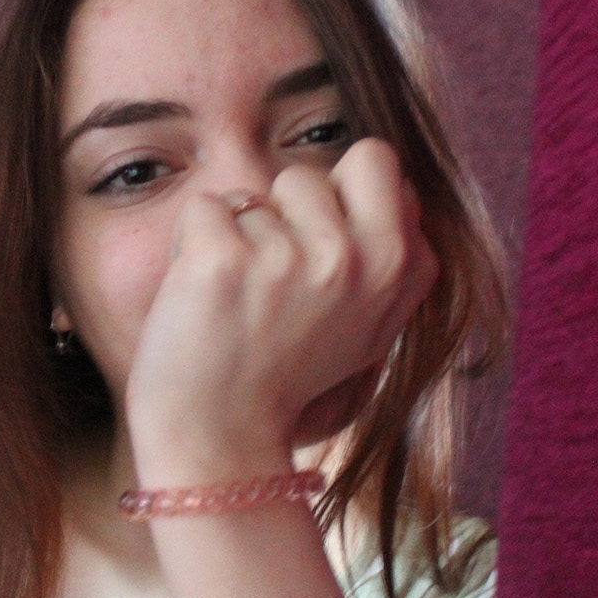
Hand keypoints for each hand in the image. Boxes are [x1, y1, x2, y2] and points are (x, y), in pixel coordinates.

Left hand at [124, 138, 438, 484]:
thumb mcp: (373, 326)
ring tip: (241, 301)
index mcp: (400, 266)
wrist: (222, 437)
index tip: (319, 262)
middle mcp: (354, 259)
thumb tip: (404, 191)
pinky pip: (204, 210)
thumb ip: (395, 257)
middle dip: (282, 215)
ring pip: (251, 195)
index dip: (337, 200)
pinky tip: (205, 299)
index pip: (373, 161)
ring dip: (238, 239)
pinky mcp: (222, 261)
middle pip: (305, 174)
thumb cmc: (291, 378)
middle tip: (274, 286)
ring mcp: (289, 259)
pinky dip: (192, 247)